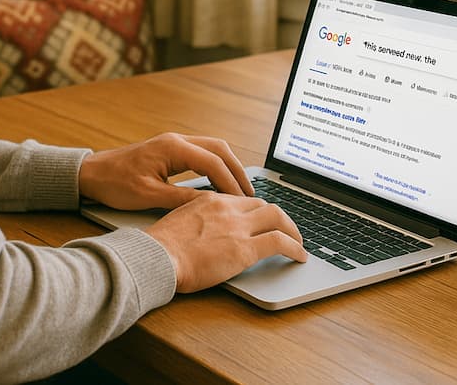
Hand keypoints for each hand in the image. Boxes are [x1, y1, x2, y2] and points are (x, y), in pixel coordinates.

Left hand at [78, 132, 253, 209]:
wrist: (91, 174)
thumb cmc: (115, 184)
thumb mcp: (149, 196)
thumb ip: (182, 199)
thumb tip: (211, 204)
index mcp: (172, 148)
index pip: (213, 162)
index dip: (231, 183)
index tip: (243, 202)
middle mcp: (177, 140)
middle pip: (220, 149)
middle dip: (237, 171)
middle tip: (250, 195)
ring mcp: (174, 143)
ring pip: (213, 149)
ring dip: (229, 167)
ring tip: (240, 191)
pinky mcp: (171, 150)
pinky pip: (202, 153)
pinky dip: (216, 167)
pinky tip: (220, 184)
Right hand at [146, 191, 307, 291]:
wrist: (156, 257)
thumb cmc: (159, 246)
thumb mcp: (177, 220)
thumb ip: (195, 217)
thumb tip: (203, 228)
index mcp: (210, 200)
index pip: (243, 199)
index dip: (257, 210)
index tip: (263, 219)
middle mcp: (227, 208)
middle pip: (264, 205)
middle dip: (279, 217)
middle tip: (285, 229)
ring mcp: (237, 227)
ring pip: (278, 218)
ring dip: (292, 230)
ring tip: (298, 242)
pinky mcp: (244, 249)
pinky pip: (280, 242)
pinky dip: (295, 248)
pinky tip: (299, 256)